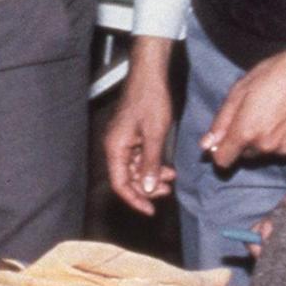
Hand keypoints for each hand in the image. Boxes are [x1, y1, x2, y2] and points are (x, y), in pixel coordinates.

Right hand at [100, 39, 178, 214]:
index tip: (151, 210)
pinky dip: (151, 164)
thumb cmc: (151, 100)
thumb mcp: (155, 135)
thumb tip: (147, 189)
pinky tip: (166, 167)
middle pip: (127, 179)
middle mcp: (114, 147)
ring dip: (151, 176)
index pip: (120, 184)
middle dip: (146, 188)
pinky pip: (138, 158)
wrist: (150, 75)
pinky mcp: (130, 136)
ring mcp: (122, 141)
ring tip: (171, 178)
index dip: (135, 199)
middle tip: (167, 190)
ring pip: (134, 169)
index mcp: (115, 148)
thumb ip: (151, 163)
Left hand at [202, 34, 285, 168]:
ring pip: (266, 155)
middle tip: (256, 118)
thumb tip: (206, 145)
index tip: (225, 143)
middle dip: (245, 143)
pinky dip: (285, 142)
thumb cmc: (273, 76)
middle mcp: (265, 147)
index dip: (220, 152)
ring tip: (275, 117)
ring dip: (265, 143)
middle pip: (245, 157)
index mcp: (245, 132)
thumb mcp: (239, 91)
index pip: (223, 161)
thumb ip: (221, 122)